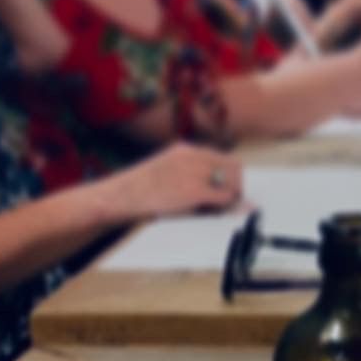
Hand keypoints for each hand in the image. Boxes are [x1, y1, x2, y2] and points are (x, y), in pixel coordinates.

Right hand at [110, 145, 243, 220]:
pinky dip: (226, 205)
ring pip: (232, 181)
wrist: (124, 194)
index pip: (222, 157)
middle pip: (233, 167)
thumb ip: (191, 173)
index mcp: (186, 150)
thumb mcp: (168, 170)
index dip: (230, 174)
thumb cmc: (143, 187)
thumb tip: (217, 188)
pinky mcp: (195, 191)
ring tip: (221, 206)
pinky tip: (216, 210)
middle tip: (231, 199)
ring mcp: (194, 172)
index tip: (229, 187)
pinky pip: (224, 197)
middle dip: (236, 184)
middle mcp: (193, 157)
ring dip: (232, 195)